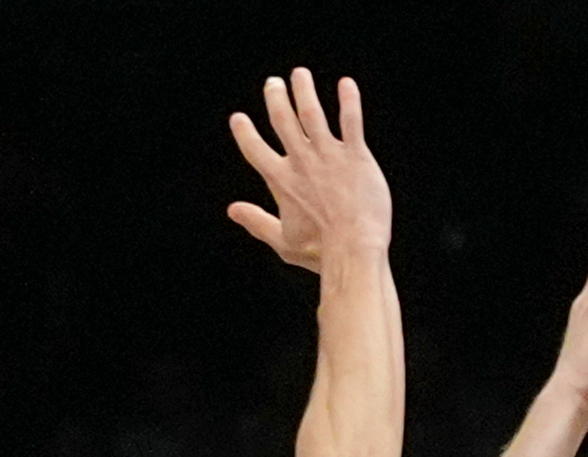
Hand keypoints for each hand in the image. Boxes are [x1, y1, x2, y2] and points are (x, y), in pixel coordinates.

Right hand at [227, 69, 390, 271]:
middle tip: (273, 83)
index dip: (244, 132)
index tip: (238, 118)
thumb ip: (257, 222)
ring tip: (299, 74)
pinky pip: (350, 120)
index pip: (255, 149)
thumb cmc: (320, 251)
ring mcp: (328, 155)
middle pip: (282, 121)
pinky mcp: (355, 155)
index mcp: (282, 181)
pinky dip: (348, 100)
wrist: (353, 248)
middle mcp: (301, 162)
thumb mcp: (282, 242)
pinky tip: (345, 84)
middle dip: (275, 98)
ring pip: (312, 113)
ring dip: (304, 90)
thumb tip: (233, 210)